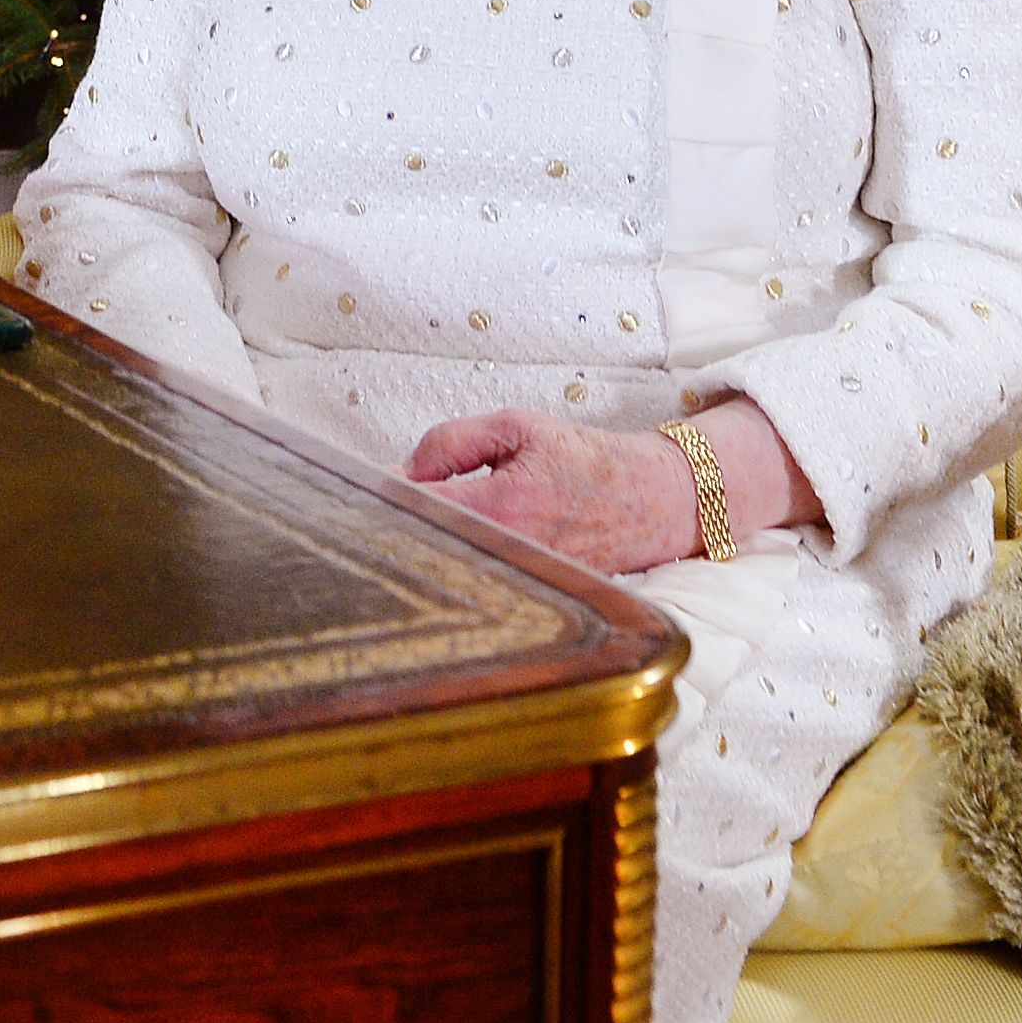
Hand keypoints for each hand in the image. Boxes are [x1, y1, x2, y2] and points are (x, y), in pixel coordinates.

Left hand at [406, 409, 702, 575]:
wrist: (655, 499)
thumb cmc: (586, 459)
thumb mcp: (516, 427)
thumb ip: (452, 442)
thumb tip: (404, 469)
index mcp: (502, 505)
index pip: (419, 508)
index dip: (386, 496)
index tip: (366, 488)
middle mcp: (511, 551)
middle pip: (427, 548)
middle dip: (401, 527)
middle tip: (383, 508)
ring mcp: (524, 579)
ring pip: (451, 569)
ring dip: (428, 547)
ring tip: (419, 526)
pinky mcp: (535, 595)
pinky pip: (481, 581)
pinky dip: (459, 565)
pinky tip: (452, 547)